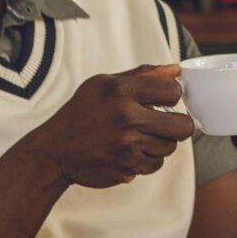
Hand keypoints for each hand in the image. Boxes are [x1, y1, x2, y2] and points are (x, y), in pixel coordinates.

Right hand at [23, 65, 192, 188]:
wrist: (53, 151)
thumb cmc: (80, 113)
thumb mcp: (103, 84)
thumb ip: (143, 75)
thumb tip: (176, 70)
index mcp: (121, 92)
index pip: (174, 91)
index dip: (172, 95)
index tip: (164, 100)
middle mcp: (127, 119)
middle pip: (183, 126)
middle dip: (177, 124)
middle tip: (164, 122)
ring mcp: (127, 146)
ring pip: (170, 147)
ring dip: (160, 142)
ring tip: (140, 136)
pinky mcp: (126, 167)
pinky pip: (155, 165)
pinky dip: (147, 159)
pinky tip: (130, 151)